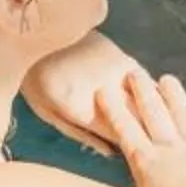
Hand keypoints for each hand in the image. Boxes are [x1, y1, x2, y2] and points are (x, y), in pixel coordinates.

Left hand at [19, 32, 142, 155]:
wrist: (32, 32)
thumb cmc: (34, 79)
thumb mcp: (48, 113)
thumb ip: (81, 134)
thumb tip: (111, 153)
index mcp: (80, 107)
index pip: (120, 136)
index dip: (130, 148)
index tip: (134, 154)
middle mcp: (103, 88)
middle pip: (139, 118)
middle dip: (145, 133)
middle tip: (148, 145)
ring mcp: (115, 68)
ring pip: (149, 99)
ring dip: (153, 113)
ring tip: (153, 125)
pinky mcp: (121, 54)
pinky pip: (145, 78)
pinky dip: (150, 92)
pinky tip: (149, 101)